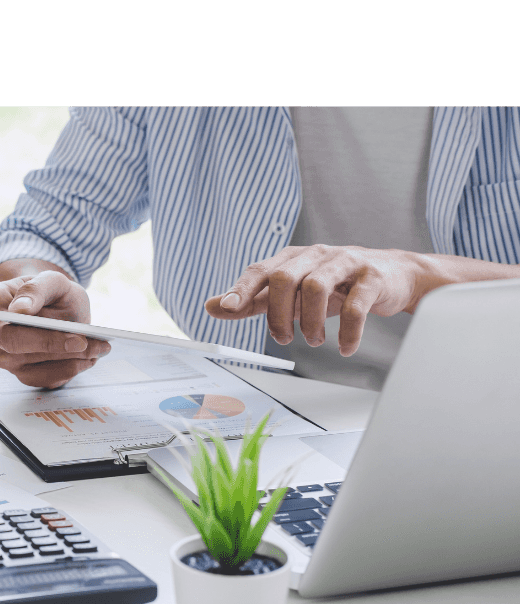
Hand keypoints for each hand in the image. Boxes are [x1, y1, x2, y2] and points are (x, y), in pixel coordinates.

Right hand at [0, 269, 109, 387]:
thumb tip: (20, 309)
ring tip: (98, 347)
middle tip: (82, 339)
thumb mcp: (55, 282)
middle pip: (13, 342)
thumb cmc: (54, 297)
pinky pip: (44, 379)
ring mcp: (5, 357)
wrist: (65, 314)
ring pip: (32, 363)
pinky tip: (89, 358)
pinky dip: (71, 370)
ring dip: (69, 357)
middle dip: (50, 342)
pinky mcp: (23, 375)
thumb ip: (38, 288)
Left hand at [205, 245, 437, 355]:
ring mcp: (345, 263)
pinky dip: (348, 333)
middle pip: (285, 279)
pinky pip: (356, 306)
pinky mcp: (372, 277)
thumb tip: (211, 305)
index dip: (242, 289)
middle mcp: (316, 256)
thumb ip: (252, 300)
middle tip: (286, 339)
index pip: (261, 270)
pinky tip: (345, 348)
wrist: (392, 276)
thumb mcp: (289, 292)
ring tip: (314, 340)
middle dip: (279, 316)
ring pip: (316, 288)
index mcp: (292, 259)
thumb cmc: (334, 285)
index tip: (227, 308)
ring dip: (311, 323)